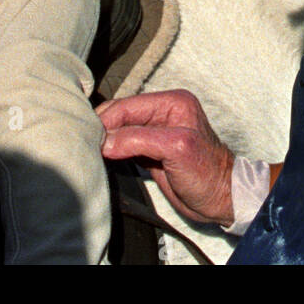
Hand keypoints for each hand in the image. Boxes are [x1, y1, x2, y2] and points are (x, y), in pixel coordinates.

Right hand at [97, 89, 234, 224]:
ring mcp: (155, 133)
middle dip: (102, 128)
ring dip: (104, 140)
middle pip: (121, 116)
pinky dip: (111, 152)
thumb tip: (105, 142)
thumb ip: (139, 140)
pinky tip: (99, 158)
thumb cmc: (207, 172)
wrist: (221, 201)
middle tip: (82, 142)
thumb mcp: (176, 149)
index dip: (107, 120)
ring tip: (86, 149)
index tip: (88, 135)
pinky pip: (124, 147)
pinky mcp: (150, 153)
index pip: (128, 105)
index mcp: (171, 103)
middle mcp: (162, 113)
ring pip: (120, 131)